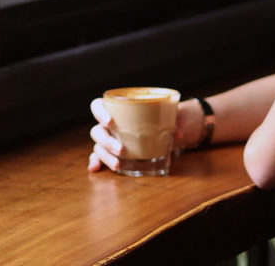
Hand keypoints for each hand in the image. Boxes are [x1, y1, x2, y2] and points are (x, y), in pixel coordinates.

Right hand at [87, 97, 206, 171]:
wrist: (166, 128)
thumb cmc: (163, 116)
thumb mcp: (171, 115)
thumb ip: (176, 121)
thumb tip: (178, 133)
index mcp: (117, 108)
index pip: (98, 105)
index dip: (100, 112)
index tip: (110, 121)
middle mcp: (109, 124)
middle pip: (97, 130)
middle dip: (106, 140)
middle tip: (121, 149)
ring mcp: (109, 138)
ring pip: (98, 146)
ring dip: (105, 155)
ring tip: (118, 165)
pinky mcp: (112, 152)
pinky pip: (99, 156)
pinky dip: (96, 162)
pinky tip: (96, 168)